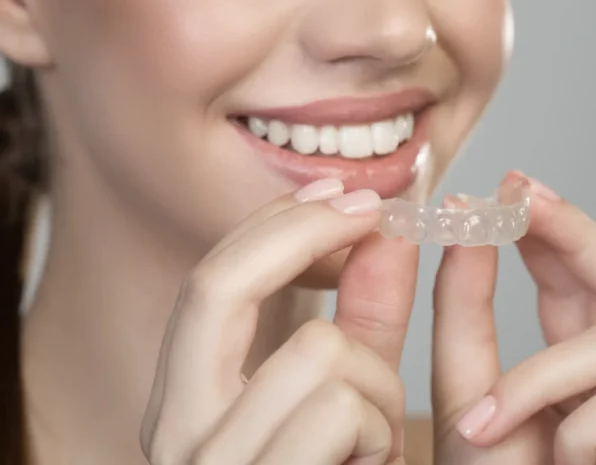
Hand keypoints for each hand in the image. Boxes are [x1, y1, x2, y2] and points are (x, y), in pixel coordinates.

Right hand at [139, 180, 413, 464]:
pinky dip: (382, 433)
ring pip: (316, 347)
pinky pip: (341, 408)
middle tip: (371, 210)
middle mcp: (176, 431)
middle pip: (218, 284)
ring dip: (380, 386)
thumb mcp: (357, 395)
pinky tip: (370, 464)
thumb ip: (367, 317)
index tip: (338, 192)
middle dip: (305, 231)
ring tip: (377, 438)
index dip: (278, 223)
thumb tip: (383, 229)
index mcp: (185, 402)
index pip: (212, 282)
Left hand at [430, 172, 595, 463]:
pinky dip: (567, 428)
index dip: (548, 227)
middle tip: (524, 190)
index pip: (573, 277)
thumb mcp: (469, 393)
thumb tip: (464, 233)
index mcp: (575, 363)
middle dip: (573, 229)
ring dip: (536, 380)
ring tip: (482, 427)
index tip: (509, 185)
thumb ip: (465, 317)